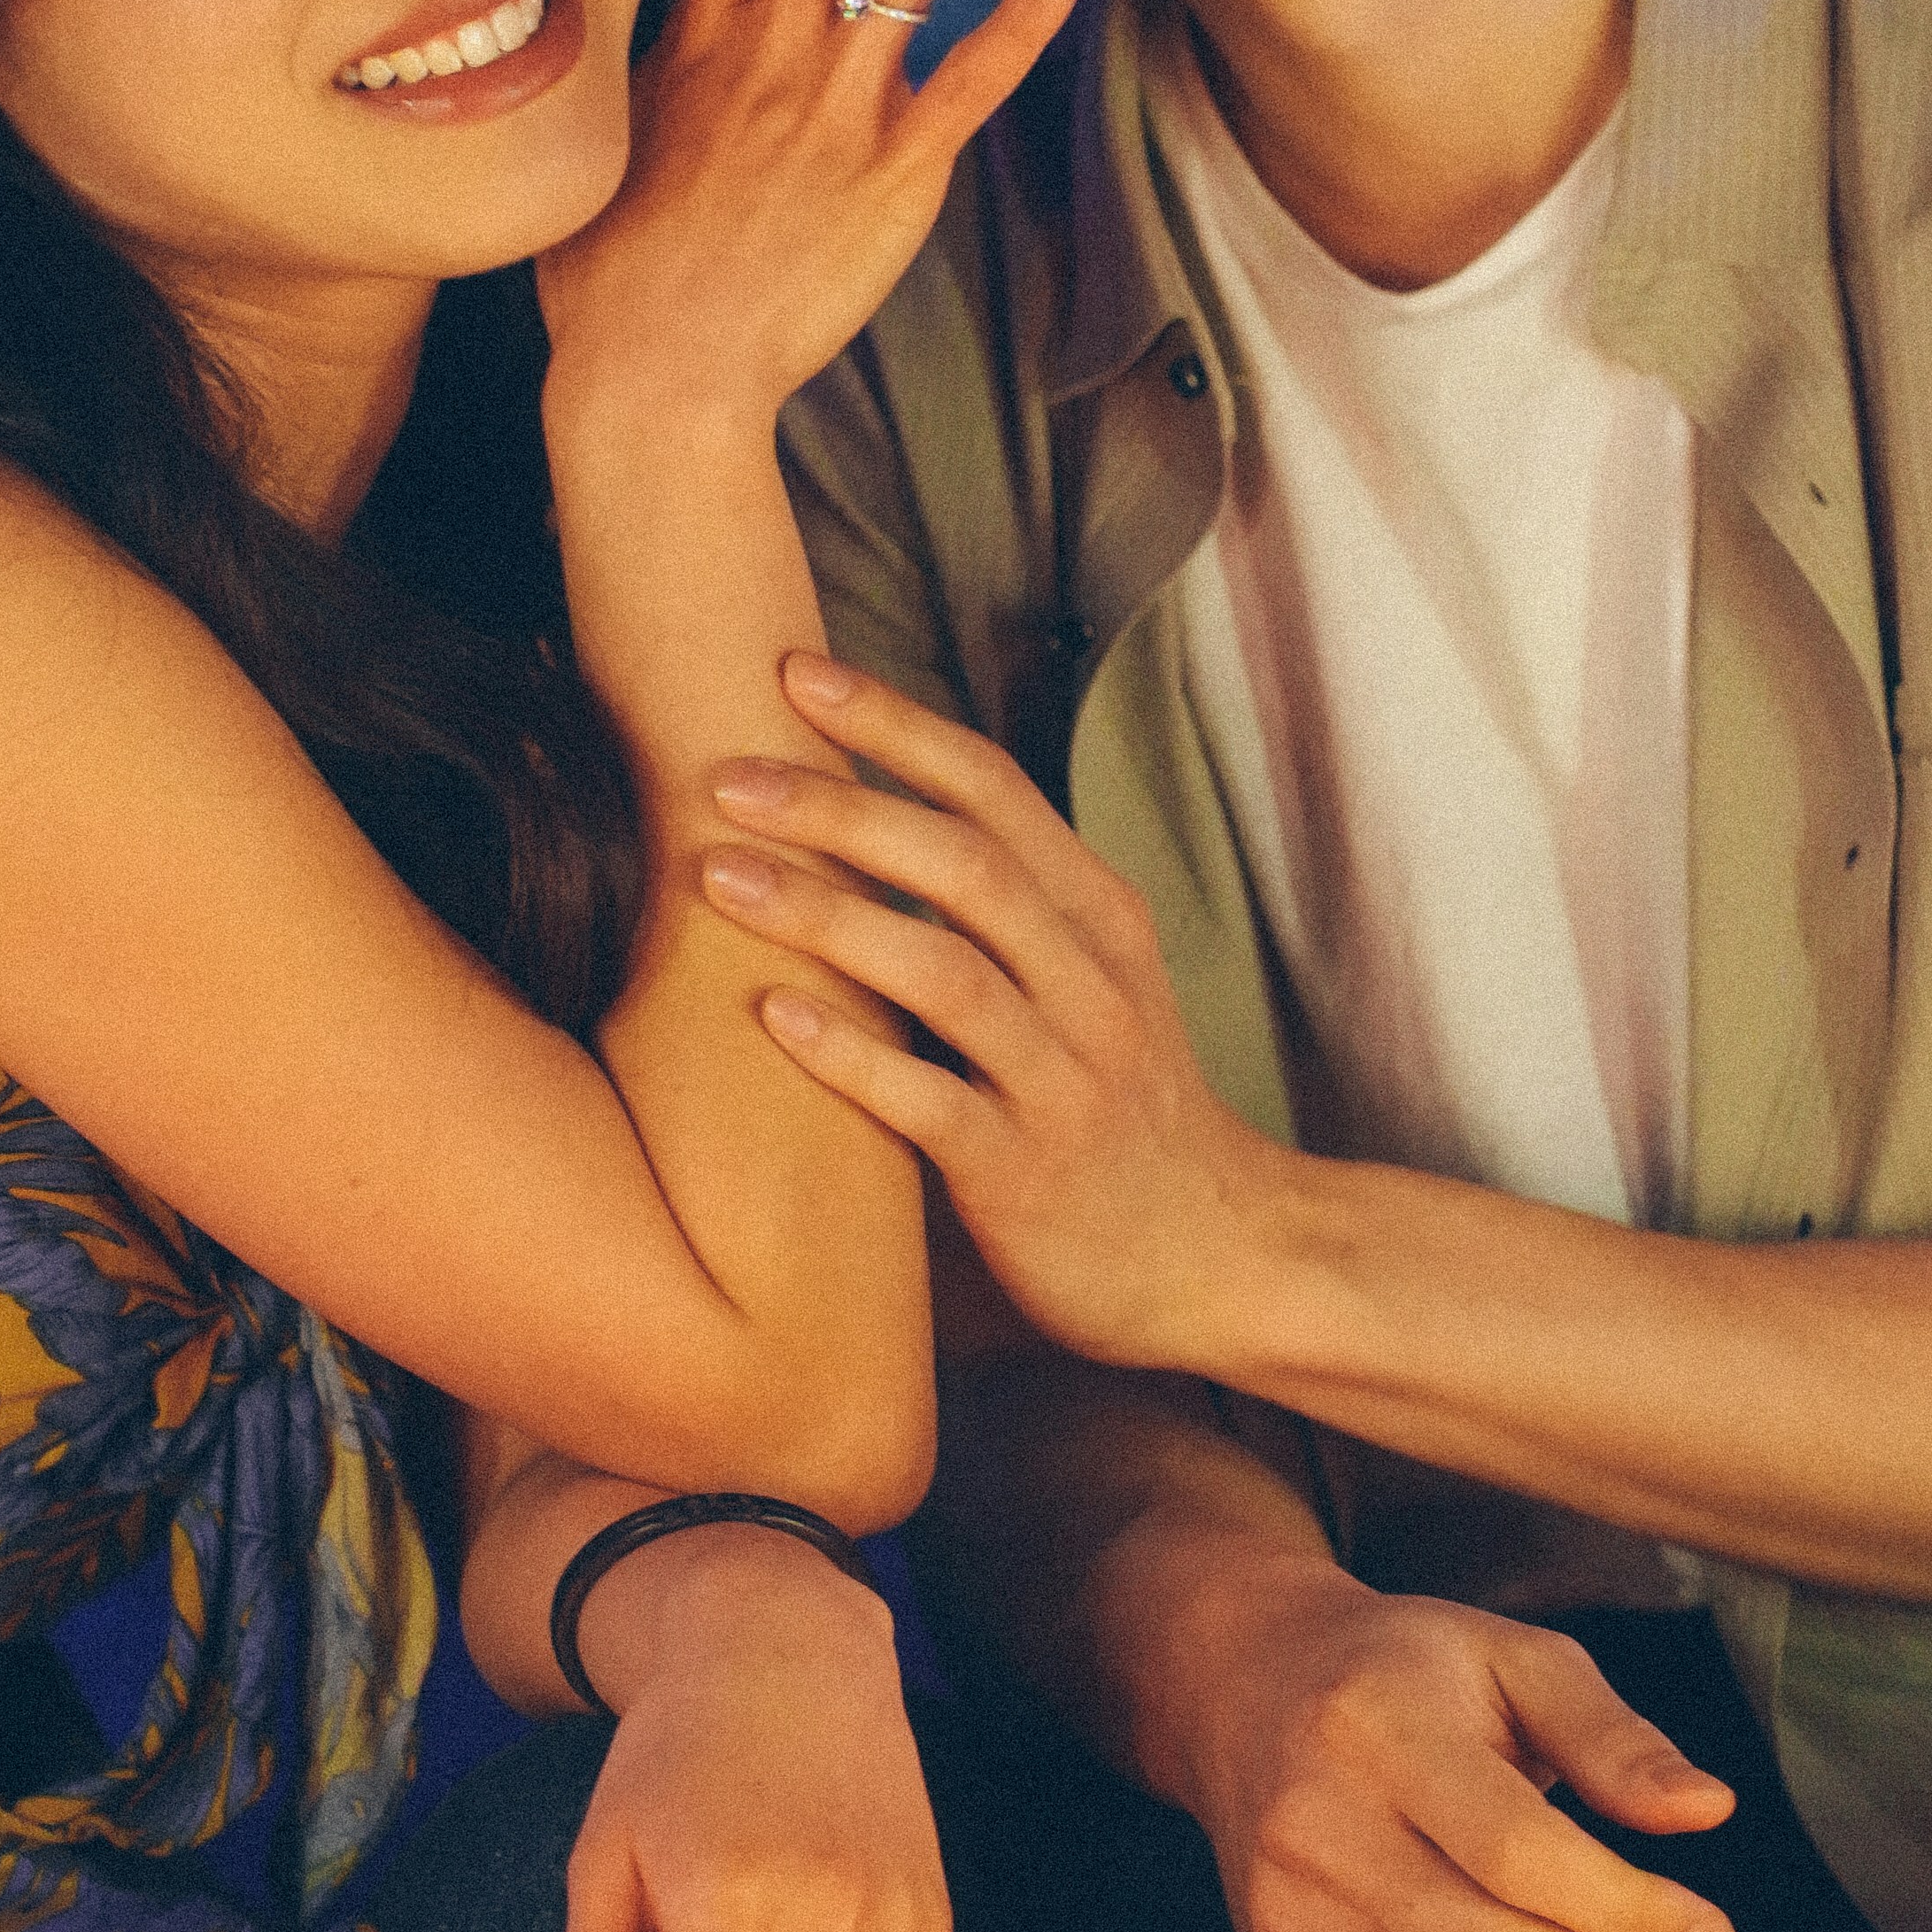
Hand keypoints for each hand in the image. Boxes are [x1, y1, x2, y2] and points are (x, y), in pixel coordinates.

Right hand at [536, 0, 1079, 428]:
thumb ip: (648, 66)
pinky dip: (1018, 25)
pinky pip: (967, 85)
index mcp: (702, 37)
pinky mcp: (894, 174)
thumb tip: (653, 15)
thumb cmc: (611, 280)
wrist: (652, 375)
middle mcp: (772, 49)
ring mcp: (838, 105)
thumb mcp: (606, 142)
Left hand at [699, 651, 1258, 1364]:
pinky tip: (771, 1016)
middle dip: (839, 806)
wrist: (1215, 1257)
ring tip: (716, 877)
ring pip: (943, 972)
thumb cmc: (1118, 1106)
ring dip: (824, 915)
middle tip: (724, 775)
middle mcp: (1090, 983)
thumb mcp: (1091, 979)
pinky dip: (850, 1054)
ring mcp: (1063, 1080)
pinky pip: (931, 1102)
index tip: (793, 674)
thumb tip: (863, 809)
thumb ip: (1004, 903)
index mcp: (1100, 918)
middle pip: (963, 862)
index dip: (894, 724)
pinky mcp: (1026, 1175)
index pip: (994, 789)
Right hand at [1175, 1555, 1737, 1931]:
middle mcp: (1311, 1834)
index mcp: (1371, 1731)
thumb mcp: (1512, 1658)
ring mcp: (1286, 1926)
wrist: (1244, 1693)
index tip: (1707, 1926)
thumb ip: (1613, 1734)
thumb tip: (1710, 1812)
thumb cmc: (1404, 1675)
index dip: (1634, 1913)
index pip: (1518, 1857)